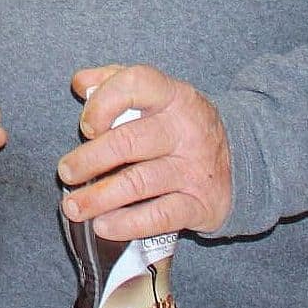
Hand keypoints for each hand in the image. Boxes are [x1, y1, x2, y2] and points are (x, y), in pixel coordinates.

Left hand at [58, 64, 231, 240]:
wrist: (242, 160)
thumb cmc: (178, 126)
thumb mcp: (155, 95)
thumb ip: (114, 82)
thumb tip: (80, 83)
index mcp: (172, 95)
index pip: (136, 85)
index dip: (103, 103)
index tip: (85, 126)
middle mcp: (186, 129)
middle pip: (129, 141)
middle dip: (89, 159)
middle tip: (65, 172)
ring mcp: (195, 168)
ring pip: (139, 183)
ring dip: (99, 197)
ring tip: (73, 206)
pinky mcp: (201, 204)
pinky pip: (160, 216)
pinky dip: (128, 224)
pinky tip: (103, 226)